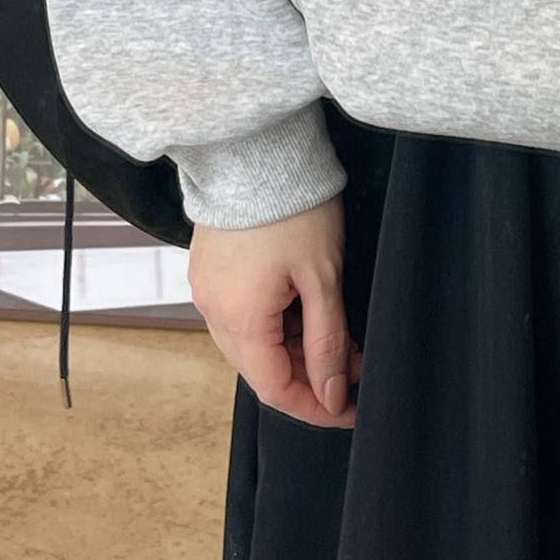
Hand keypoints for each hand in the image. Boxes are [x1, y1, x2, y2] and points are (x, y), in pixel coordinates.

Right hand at [189, 194, 357, 426]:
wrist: (257, 150)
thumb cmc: (294, 208)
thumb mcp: (323, 278)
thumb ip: (327, 342)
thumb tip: (331, 394)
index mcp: (240, 318)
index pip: (275, 388)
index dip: (314, 407)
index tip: (349, 409)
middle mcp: (212, 310)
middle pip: (260, 369)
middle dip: (309, 377)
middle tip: (353, 365)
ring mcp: (206, 289)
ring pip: (250, 343)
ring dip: (293, 350)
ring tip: (337, 335)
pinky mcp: (209, 270)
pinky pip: (239, 315)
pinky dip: (274, 324)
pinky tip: (305, 309)